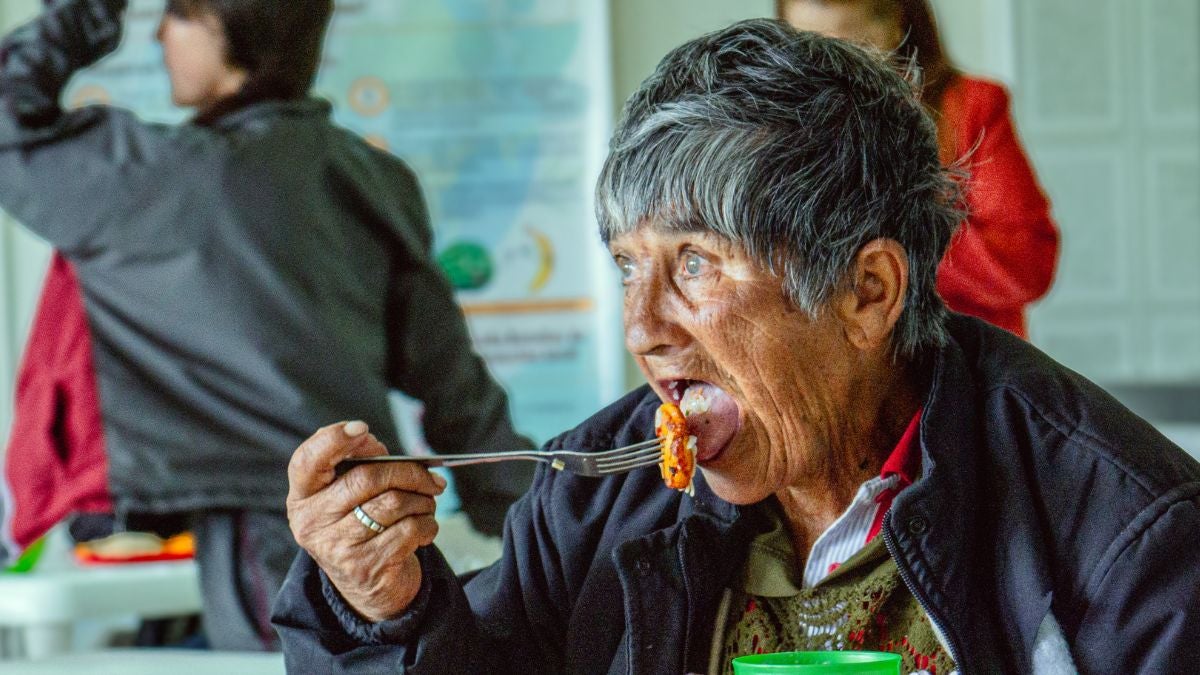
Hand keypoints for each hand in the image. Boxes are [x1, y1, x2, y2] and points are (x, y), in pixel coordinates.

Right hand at [286, 421, 445, 621]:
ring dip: (422, 500)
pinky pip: (410, 529)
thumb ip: (358, 466)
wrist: (367, 589)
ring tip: (427, 503)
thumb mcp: (347, 498)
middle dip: (409, 472)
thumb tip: (376, 445)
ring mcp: (337, 547)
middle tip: (431, 478)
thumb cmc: (361, 527)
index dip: (334, 440)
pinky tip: (424, 528)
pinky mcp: (366, 566)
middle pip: (367, 478)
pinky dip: (427, 524)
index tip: (363, 429)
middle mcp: (313, 523)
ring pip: (393, 503)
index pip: (307, 461)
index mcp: (303, 497)